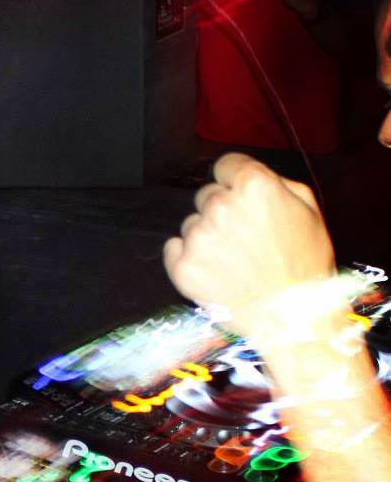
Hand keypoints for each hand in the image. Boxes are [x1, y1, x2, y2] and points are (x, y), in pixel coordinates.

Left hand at [164, 154, 335, 340]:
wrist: (289, 317)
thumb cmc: (303, 263)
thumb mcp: (308, 209)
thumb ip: (275, 182)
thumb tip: (246, 174)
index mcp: (254, 186)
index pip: (226, 165)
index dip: (235, 180)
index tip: (242, 197)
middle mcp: (220, 207)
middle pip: (208, 195)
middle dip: (223, 211)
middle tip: (245, 238)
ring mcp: (198, 237)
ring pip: (192, 224)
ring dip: (207, 237)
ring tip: (235, 260)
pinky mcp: (181, 265)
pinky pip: (174, 248)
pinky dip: (189, 258)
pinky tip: (216, 271)